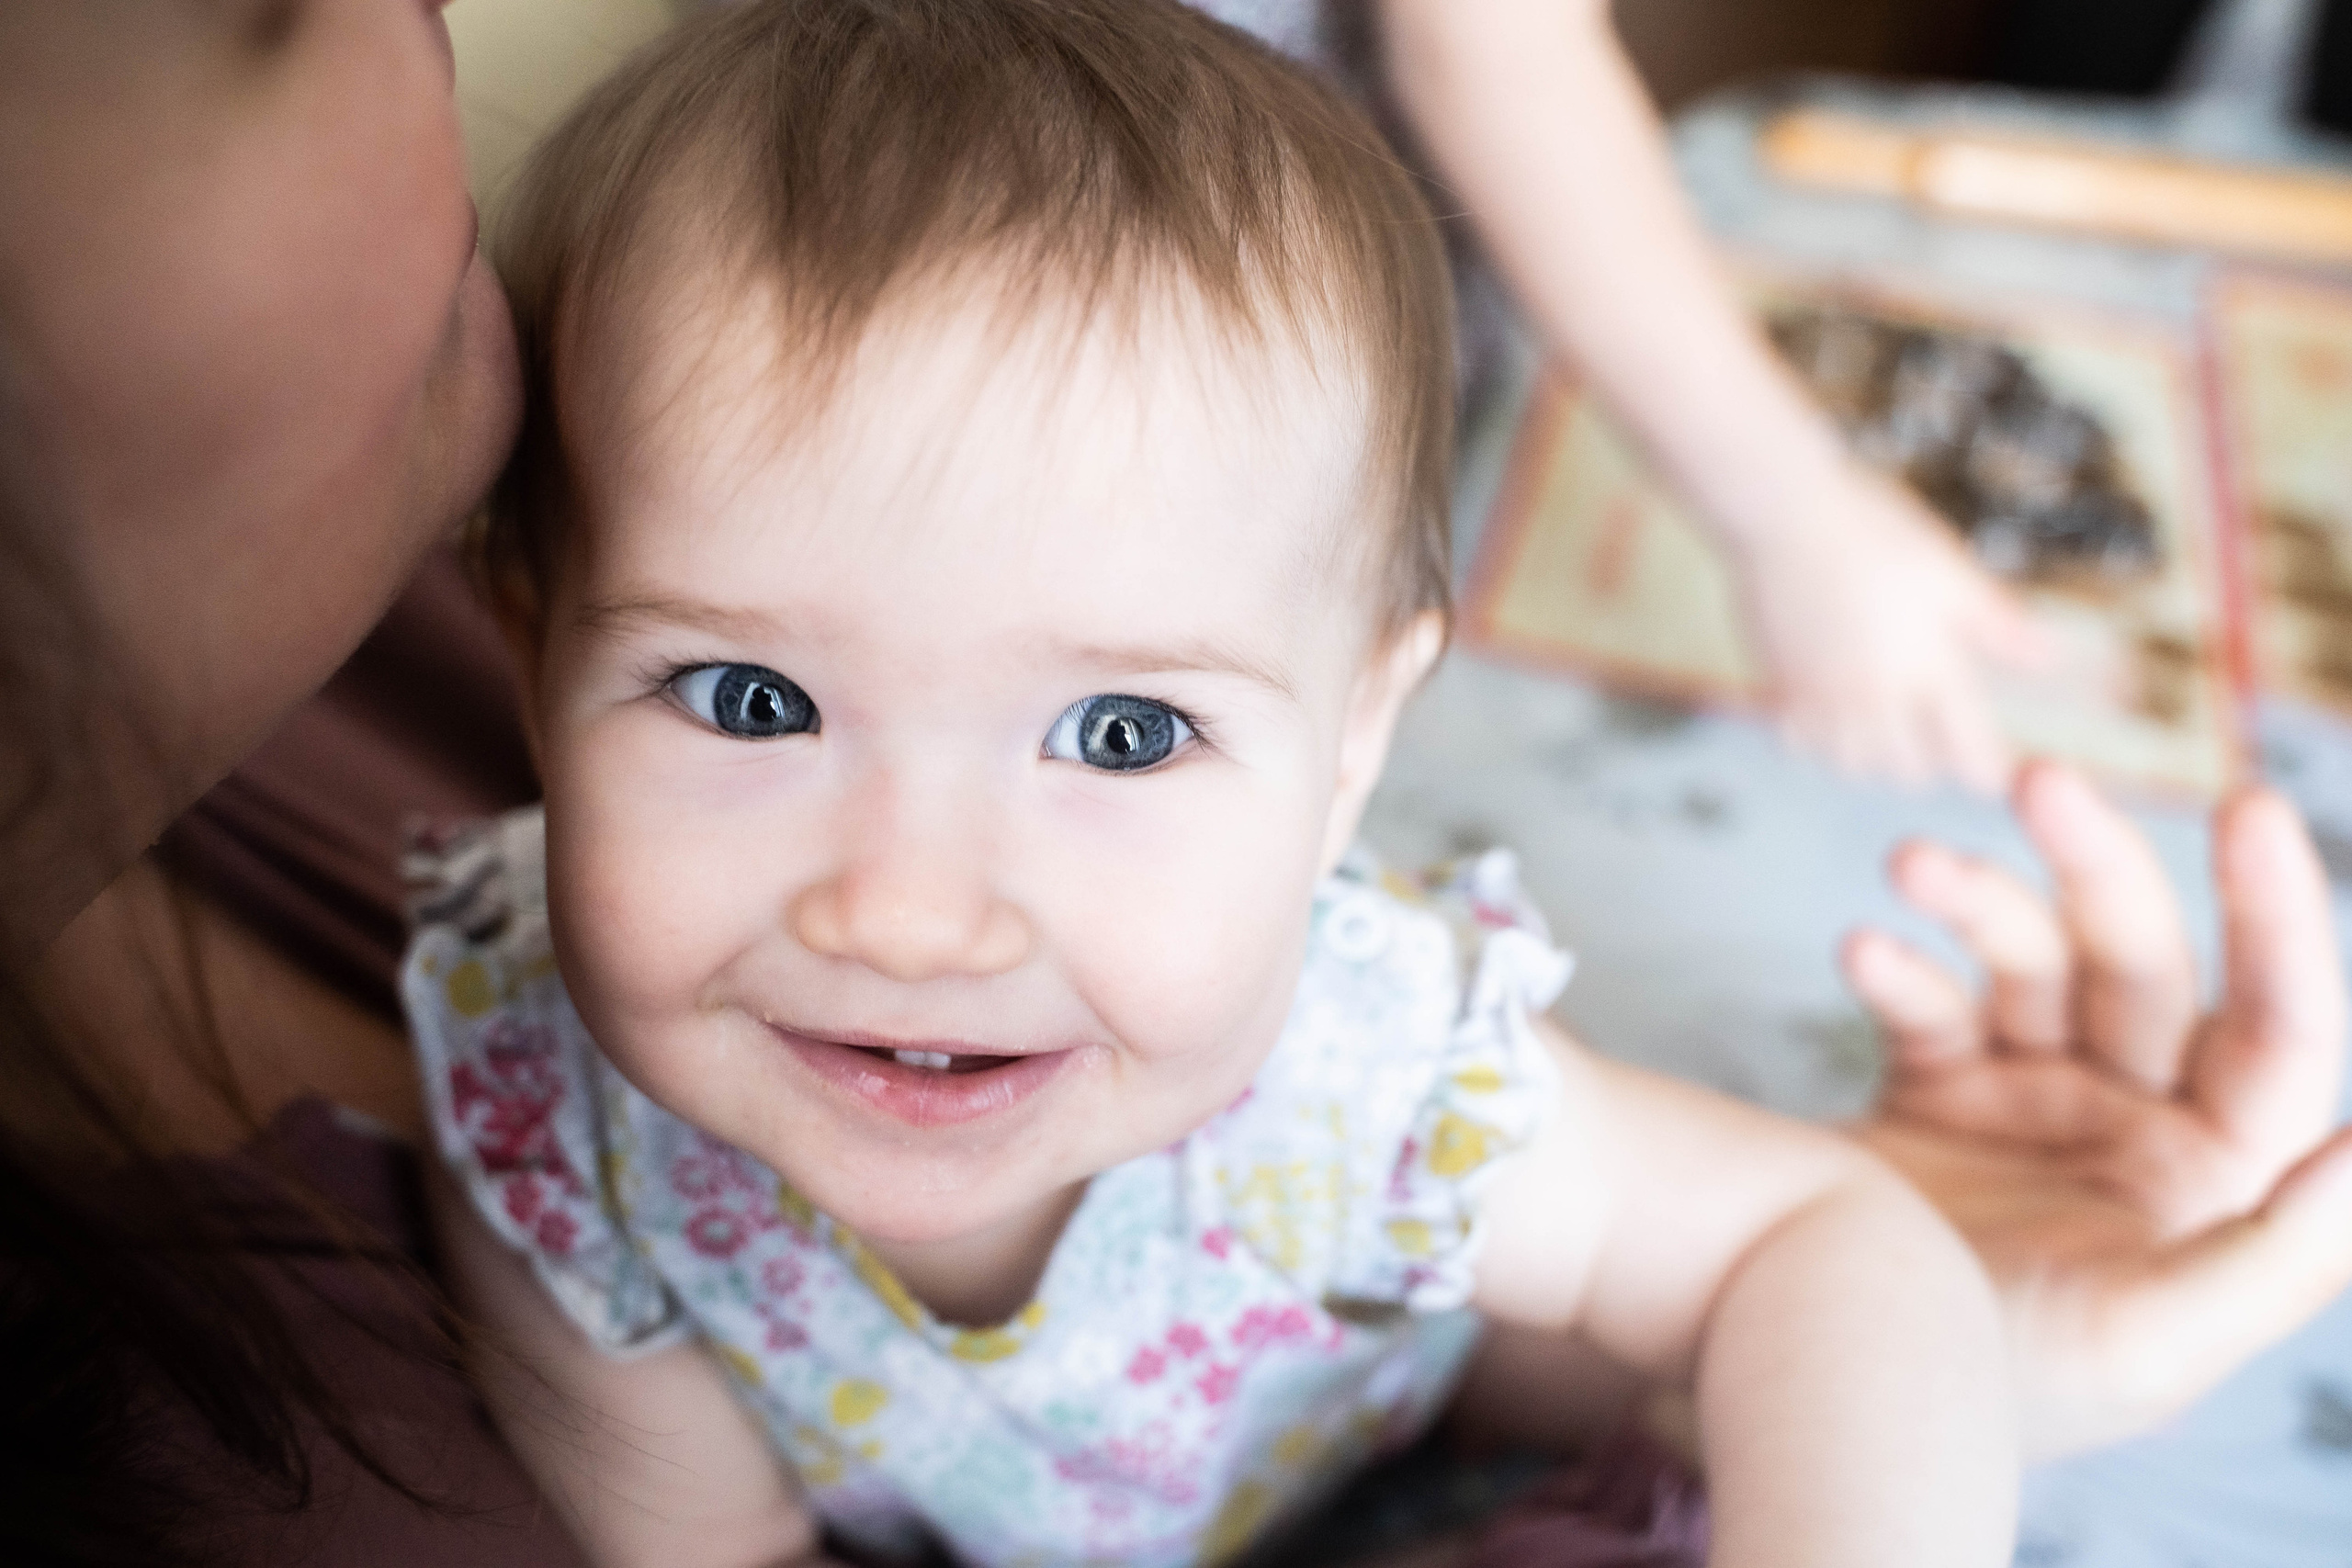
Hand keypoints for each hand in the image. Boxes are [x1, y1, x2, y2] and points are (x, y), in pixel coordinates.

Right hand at [1731, 464, 2044, 794]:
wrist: (1783, 514)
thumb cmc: (1871, 531)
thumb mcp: (1948, 571)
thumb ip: (1997, 625)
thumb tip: (2052, 660)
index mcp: (1928, 671)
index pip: (1970, 756)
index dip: (1988, 767)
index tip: (1991, 760)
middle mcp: (1874, 698)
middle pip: (1911, 771)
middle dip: (1931, 757)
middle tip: (1936, 725)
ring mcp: (1821, 699)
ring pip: (1853, 765)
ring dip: (1874, 754)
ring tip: (1884, 718)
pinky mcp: (1778, 689)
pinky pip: (1801, 743)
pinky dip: (1820, 739)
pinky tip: (1831, 707)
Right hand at [1844, 762, 2351, 1457]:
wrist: (1827, 1389)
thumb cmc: (2013, 1388)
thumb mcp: (2158, 1342)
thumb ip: (2282, 1251)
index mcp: (2220, 1170)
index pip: (2280, 1025)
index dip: (2277, 916)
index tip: (2249, 809)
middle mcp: (2138, 1115)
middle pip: (2141, 960)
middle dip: (2099, 864)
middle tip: (2044, 780)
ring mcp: (2031, 1094)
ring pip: (2027, 959)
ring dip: (1976, 896)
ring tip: (1911, 863)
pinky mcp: (1932, 1089)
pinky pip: (1926, 1002)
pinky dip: (1896, 967)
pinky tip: (1861, 951)